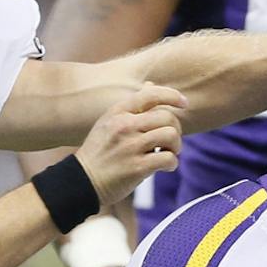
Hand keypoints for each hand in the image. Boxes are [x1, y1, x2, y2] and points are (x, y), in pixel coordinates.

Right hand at [76, 82, 182, 205]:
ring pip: (170, 135)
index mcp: (118, 112)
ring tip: (167, 153)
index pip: (151, 94)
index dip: (173, 96)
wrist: (82, 182)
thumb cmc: (100, 152)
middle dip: (175, 129)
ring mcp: (130, 147)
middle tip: (169, 141)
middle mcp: (124, 126)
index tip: (184, 103)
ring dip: (175, 146)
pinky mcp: (137, 167)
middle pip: (167, 117)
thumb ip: (132, 106)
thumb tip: (151, 84)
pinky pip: (168, 158)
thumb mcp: (109, 122)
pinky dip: (172, 163)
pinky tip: (165, 167)